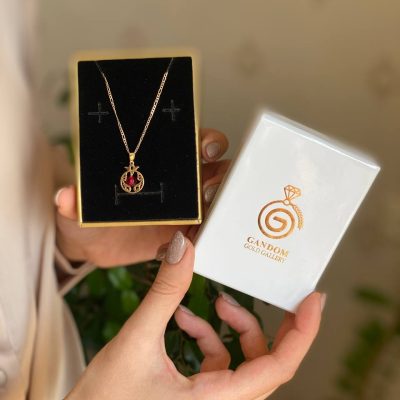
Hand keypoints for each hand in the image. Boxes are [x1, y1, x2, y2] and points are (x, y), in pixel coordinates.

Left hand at [55, 128, 229, 266]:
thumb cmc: (91, 216)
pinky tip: (198, 242)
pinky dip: (211, 235)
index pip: (191, 144)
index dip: (205, 141)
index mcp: (159, 165)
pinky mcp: (187, 235)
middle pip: (215, 169)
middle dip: (221, 173)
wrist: (95, 245)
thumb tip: (65, 196)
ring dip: (222, 204)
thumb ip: (74, 202)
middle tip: (208, 189)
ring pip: (219, 199)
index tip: (203, 150)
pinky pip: (208, 231)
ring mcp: (187, 209)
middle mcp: (179, 183)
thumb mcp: (80, 208)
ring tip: (205, 218)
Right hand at [66, 231, 323, 399]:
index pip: (278, 369)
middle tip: (259, 294)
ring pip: (242, 363)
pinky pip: (218, 365)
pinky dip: (207, 339)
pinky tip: (182, 320)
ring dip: (228, 329)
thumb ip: (164, 292)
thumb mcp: (136, 342)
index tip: (314, 299)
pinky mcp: (199, 398)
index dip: (303, 333)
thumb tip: (183, 247)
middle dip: (259, 325)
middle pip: (265, 363)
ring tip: (208, 304)